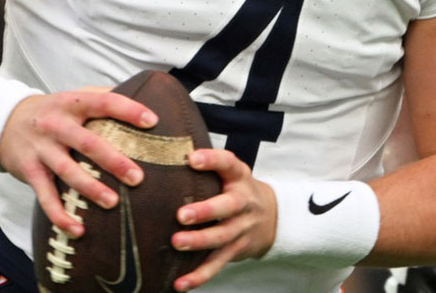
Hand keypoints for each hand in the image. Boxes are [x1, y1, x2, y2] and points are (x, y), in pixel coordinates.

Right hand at [0, 87, 158, 235]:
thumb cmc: (52, 111)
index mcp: (72, 104)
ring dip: (90, 189)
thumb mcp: (73, 97)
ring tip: (113, 203)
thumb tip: (143, 95)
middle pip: (87, 143)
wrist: (3, 122)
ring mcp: (41, 149)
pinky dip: (61, 215)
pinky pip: (46, 197)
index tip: (152, 122)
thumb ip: (102, 97)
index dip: (128, 110)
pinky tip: (78, 230)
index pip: (103, 103)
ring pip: (67, 171)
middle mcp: (56, 125)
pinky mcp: (29, 171)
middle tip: (137, 178)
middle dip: (113, 161)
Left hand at [170, 148, 277, 290]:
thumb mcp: (230, 173)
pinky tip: (180, 283)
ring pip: (221, 237)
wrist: (272, 217)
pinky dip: (199, 276)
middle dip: (205, 211)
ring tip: (176, 243)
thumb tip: (163, 156)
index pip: (228, 163)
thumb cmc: (237, 190)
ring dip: (199, 242)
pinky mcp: (236, 249)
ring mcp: (241, 228)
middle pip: (227, 206)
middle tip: (181, 215)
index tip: (191, 159)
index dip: (212, 161)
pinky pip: (217, 264)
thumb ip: (207, 166)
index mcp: (239, 177)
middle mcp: (243, 202)